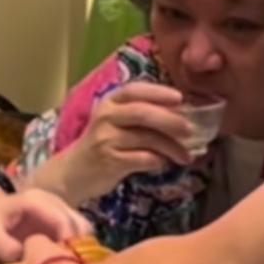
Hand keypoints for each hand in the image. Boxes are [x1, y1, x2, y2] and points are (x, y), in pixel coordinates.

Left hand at [0, 179, 90, 263]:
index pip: (64, 223)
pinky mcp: (63, 222)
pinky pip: (79, 236)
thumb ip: (5, 248)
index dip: (67, 247)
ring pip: (84, 231)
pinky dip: (77, 251)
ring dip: (80, 252)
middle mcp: (55, 202)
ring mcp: (61, 210)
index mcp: (37, 201)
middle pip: (80, 226)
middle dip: (77, 251)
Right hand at [63, 81, 194, 198]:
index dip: (158, 93)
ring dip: (171, 147)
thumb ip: (140, 115)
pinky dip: (157, 161)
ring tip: (186, 156)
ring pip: (146, 138)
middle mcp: (106, 117)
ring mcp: (106, 139)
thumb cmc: (103, 145)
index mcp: (110, 102)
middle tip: (190, 130)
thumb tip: (181, 115)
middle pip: (142, 113)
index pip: (135, 90)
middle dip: (170, 120)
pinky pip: (141, 159)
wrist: (73, 173)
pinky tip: (164, 164)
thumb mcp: (116, 122)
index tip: (180, 98)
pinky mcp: (109, 161)